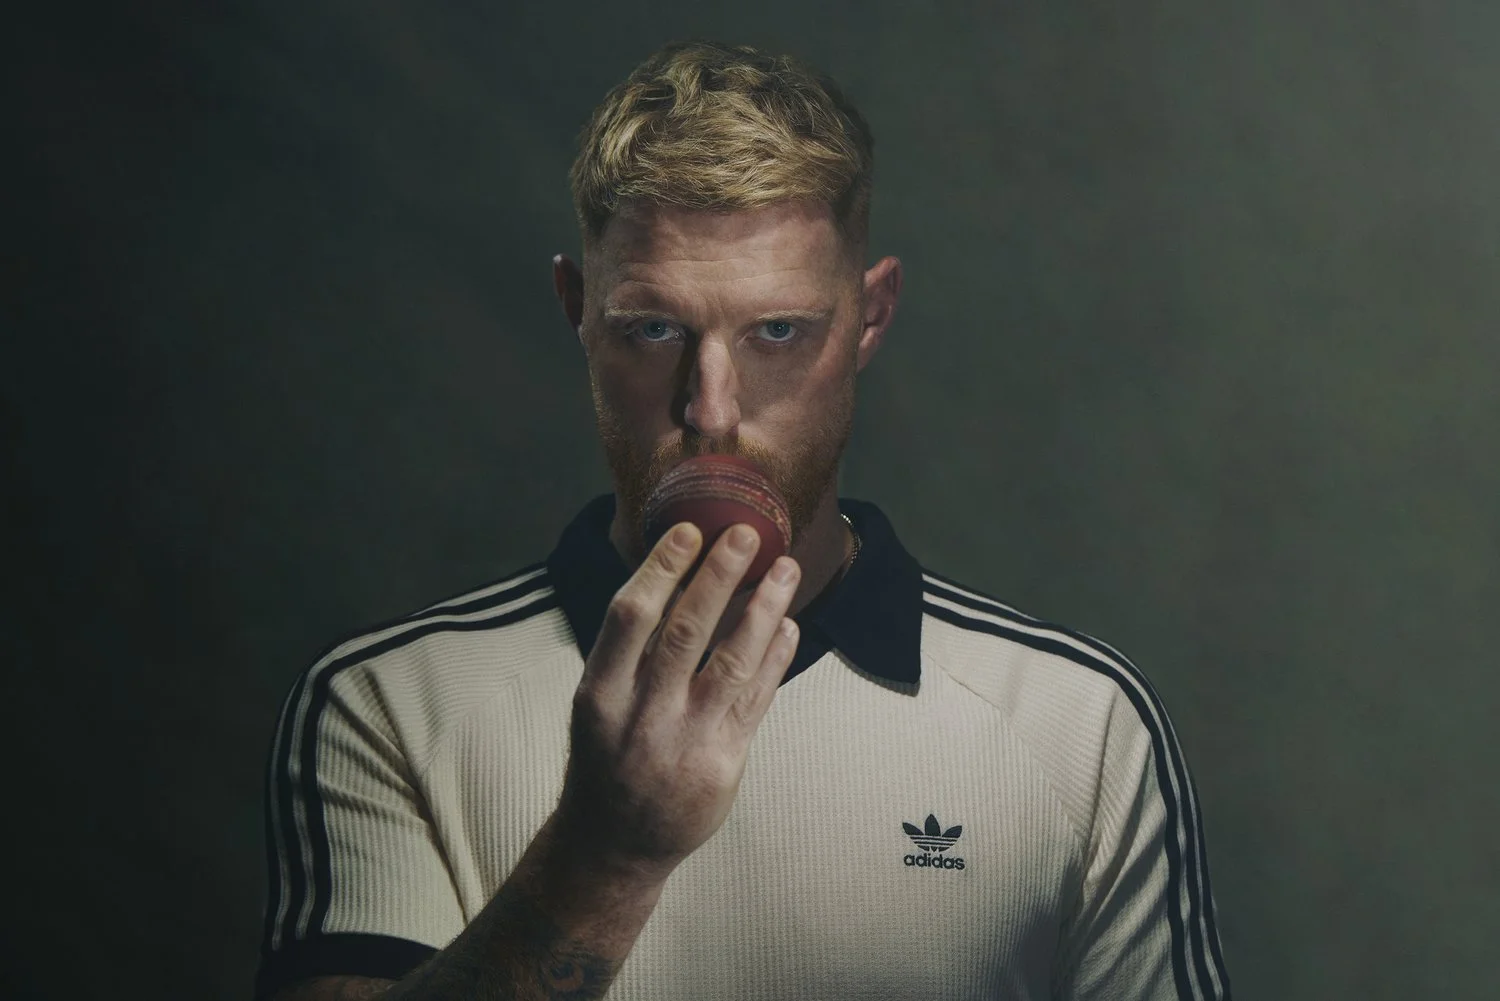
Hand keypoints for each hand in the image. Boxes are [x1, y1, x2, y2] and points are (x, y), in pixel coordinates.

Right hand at [554, 521, 800, 878]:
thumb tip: (672, 576)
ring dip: (763, 609)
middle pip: (686, 632)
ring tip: (785, 569)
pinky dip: (775, 658)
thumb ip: (630, 652)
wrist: (613, 846)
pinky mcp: (723, 764)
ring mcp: (685, 742)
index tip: (688, 531)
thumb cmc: (606, 758)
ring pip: (732, 663)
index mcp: (601, 693)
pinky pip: (756, 700)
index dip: (660, 569)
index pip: (631, 617)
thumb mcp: (598, 704)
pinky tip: (789, 626)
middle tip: (745, 532)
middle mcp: (642, 715)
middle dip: (719, 576)